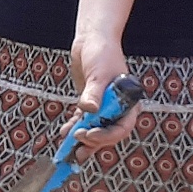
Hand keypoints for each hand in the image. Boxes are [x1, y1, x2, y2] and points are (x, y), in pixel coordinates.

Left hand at [68, 34, 141, 154]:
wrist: (92, 40)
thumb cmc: (102, 53)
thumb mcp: (98, 74)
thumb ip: (94, 93)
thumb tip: (89, 110)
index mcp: (127, 102)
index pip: (122, 127)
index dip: (106, 135)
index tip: (88, 135)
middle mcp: (117, 106)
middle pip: (107, 132)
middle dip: (92, 142)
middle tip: (77, 148)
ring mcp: (103, 106)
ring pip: (94, 128)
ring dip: (82, 140)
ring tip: (70, 151)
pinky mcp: (90, 102)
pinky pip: (84, 120)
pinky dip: (74, 126)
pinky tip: (65, 133)